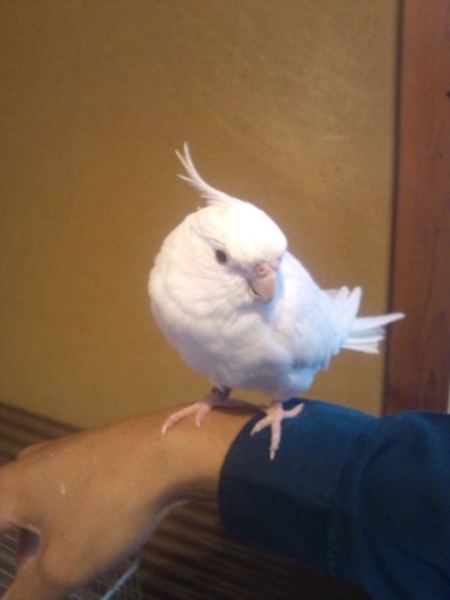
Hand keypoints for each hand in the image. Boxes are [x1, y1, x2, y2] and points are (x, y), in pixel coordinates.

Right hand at [0, 405, 250, 598]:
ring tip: (47, 570)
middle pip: (5, 512)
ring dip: (33, 540)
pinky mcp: (95, 451)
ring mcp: (65, 452)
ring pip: (34, 503)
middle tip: (25, 578)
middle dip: (14, 551)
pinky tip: (83, 536)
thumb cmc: (108, 506)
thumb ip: (29, 593)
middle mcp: (31, 464)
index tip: (18, 582)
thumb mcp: (65, 564)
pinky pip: (63, 491)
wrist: (169, 450)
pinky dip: (60, 521)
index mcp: (10, 488)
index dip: (4, 563)